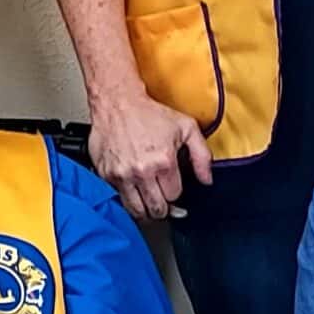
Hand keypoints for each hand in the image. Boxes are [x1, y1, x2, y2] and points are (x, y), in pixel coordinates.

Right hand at [87, 82, 213, 218]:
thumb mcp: (186, 127)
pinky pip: (118, 198)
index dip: (174, 191)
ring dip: (145, 209)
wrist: (117, 103)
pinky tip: (132, 187)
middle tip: (162, 199)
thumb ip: (202, 155)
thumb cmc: (149, 113)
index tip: (171, 184)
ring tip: (148, 200)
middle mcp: (142, 171)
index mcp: (164, 162)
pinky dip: (126, 197)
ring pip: (136, 211)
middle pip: (157, 209)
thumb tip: (207, 179)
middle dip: (163, 207)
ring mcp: (121, 175)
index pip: (174, 195)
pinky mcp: (106, 175)